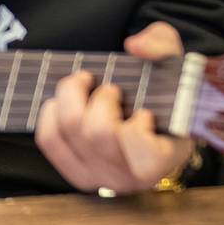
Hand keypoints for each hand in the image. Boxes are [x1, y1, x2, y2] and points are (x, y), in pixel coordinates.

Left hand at [35, 22, 194, 194]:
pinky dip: (50, 113)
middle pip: (97, 133)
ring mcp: (102, 178)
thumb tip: (135, 46)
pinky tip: (63, 102)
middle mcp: (133, 177)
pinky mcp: (77, 173)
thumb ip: (162, 46)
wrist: (150, 116)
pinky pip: (49, 140)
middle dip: (100, 99)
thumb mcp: (174, 61)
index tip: (144, 110)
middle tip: (110, 89)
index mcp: (166, 157)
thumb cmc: (165, 91)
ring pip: (70, 132)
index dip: (136, 122)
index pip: (140, 146)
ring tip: (86, 86)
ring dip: (72, 98)